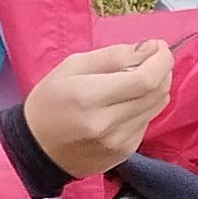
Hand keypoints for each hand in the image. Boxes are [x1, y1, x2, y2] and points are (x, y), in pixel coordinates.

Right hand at [24, 42, 174, 177]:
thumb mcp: (72, 67)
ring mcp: (118, 141)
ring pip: (157, 106)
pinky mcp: (124, 152)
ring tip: (137, 78)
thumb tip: (150, 48)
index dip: (161, 60)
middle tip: (151, 58)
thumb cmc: (50, 101)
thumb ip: (113, 55)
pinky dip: (145, 106)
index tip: (158, 46)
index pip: (146, 79)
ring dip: (156, 87)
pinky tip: (126, 102)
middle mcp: (108, 123)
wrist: (35, 150)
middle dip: (162, 69)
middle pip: (157, 92)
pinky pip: (147, 121)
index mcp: (90, 98)